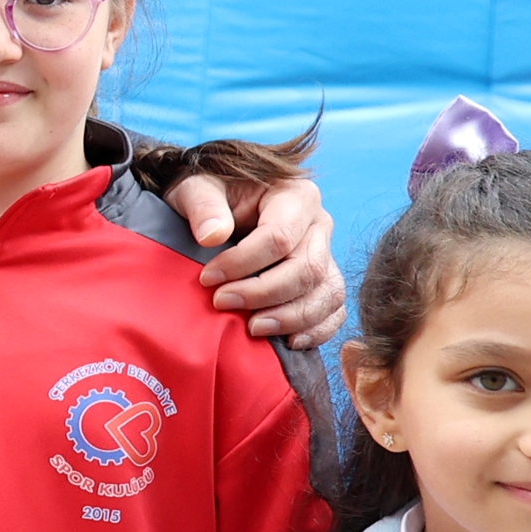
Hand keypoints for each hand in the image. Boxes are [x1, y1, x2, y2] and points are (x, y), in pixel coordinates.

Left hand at [170, 173, 344, 347]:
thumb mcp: (195, 190)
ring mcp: (325, 253)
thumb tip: (212, 236)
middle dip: (265, 294)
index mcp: (294, 195)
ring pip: (327, 293)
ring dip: (291, 318)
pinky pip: (334, 310)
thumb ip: (203, 206)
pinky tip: (288, 342)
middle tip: (222, 303)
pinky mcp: (324, 280)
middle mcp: (318, 224)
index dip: (243, 263)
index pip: (279, 237)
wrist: (220, 206)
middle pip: (307, 269)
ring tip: (253, 328)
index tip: (208, 278)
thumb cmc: (209, 197)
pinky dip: (317, 330)